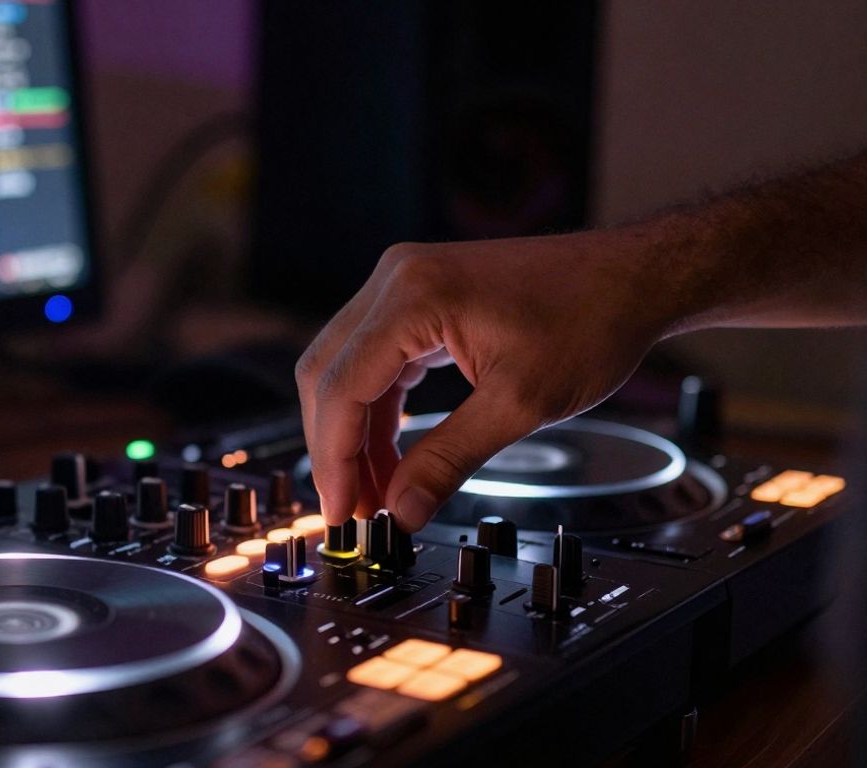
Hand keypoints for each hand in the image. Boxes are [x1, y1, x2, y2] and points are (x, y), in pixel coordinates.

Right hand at [295, 230, 674, 530]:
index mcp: (413, 296)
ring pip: (344, 367)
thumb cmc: (591, 320)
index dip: (334, 456)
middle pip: (328, 373)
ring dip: (353, 430)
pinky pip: (374, 356)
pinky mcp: (418, 296)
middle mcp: (396, 280)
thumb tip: (403, 510)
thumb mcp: (519, 405)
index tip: (342, 509)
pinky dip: (375, 406)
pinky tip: (389, 450)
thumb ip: (450, 460)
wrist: (633, 276)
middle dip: (335, 447)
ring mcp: (404, 283)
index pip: (341, 385)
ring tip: (374, 489)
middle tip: (353, 507)